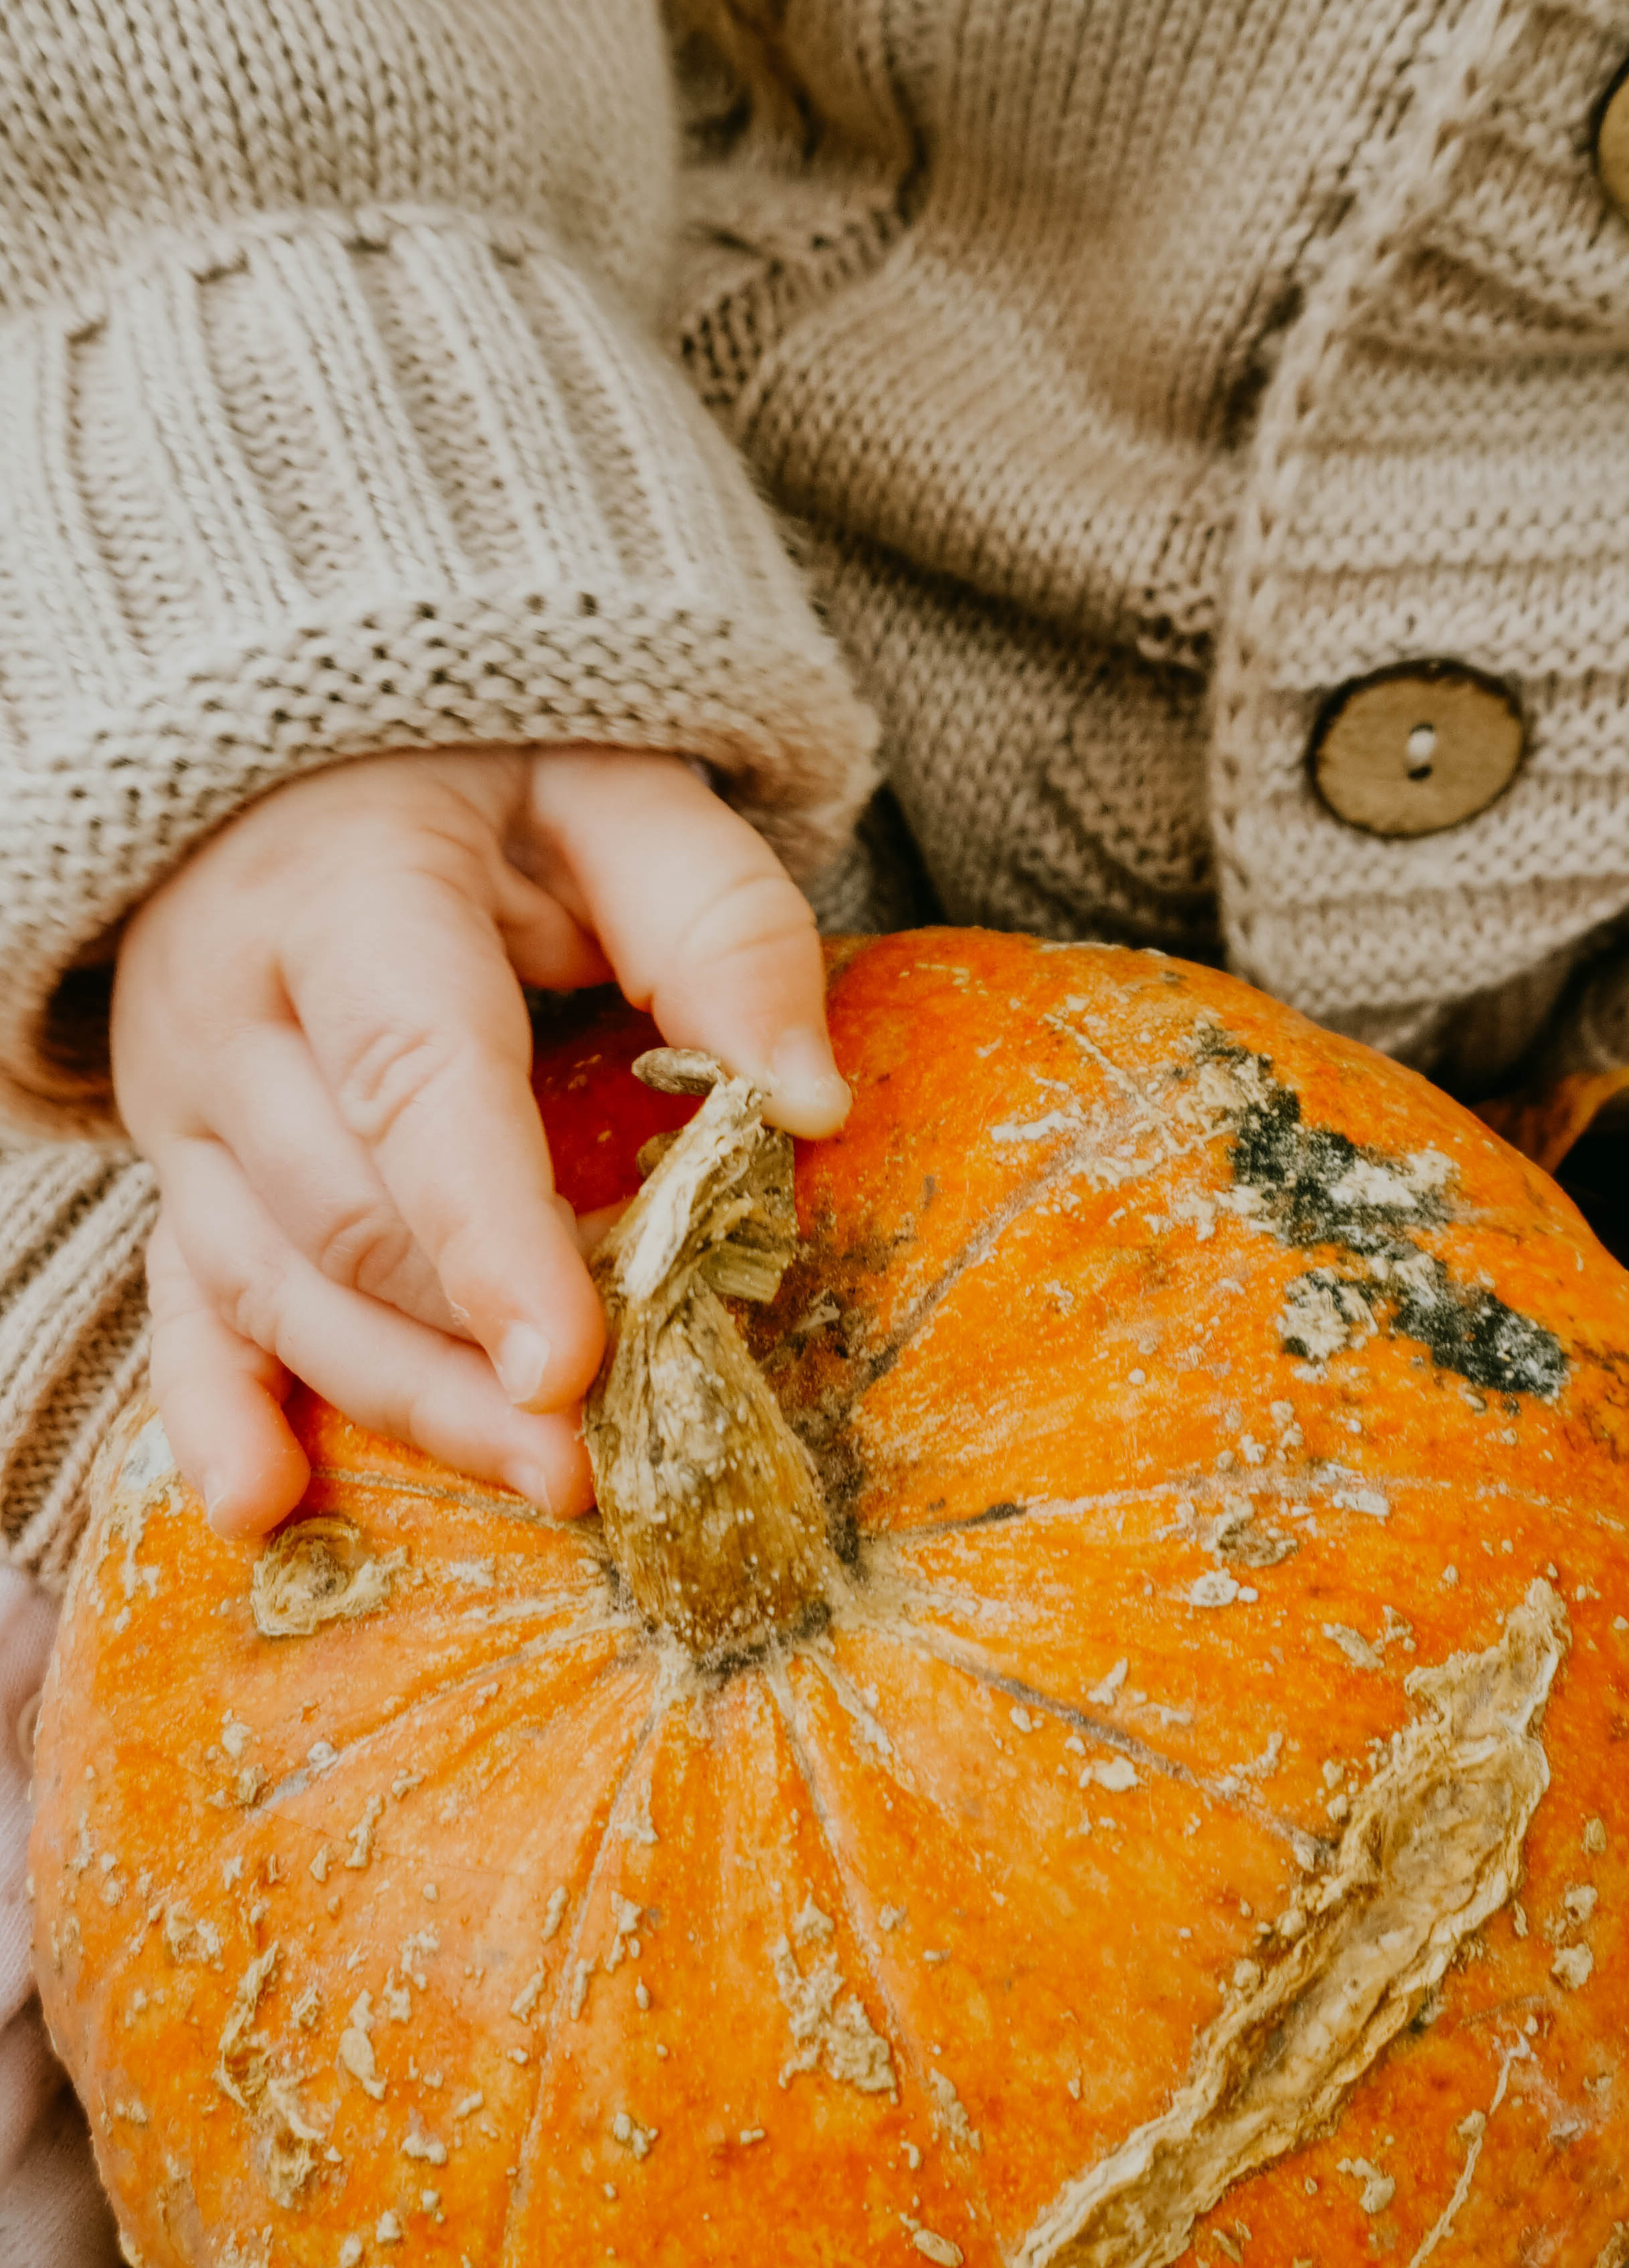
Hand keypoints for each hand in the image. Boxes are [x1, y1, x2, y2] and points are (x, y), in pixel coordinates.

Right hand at [112, 746, 847, 1537]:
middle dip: (470, 1349)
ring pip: (274, 1286)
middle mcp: (231, 1008)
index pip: (412, 1078)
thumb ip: (717, 925)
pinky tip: (261, 1504)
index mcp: (345, 893)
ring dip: (402, 1402)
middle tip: (605, 1455)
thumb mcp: (621, 794)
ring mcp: (185, 1105)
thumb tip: (810, 1102)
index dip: (488, 1230)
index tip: (571, 1359)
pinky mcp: (181, 1170)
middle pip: (345, 1215)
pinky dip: (212, 1411)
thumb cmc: (494, 782)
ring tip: (543, 1484)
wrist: (310, 763)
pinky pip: (180, 1304)